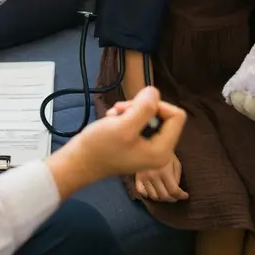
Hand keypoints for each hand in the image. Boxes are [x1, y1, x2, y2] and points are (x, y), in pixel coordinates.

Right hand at [45, 87, 186, 198]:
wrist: (78, 162)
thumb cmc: (100, 147)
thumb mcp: (124, 125)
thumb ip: (144, 108)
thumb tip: (155, 92)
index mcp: (162, 150)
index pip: (177, 116)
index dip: (158, 105)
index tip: (136, 106)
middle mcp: (159, 150)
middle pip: (163, 114)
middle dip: (141, 107)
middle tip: (121, 111)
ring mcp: (148, 147)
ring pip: (149, 115)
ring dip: (131, 110)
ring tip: (114, 115)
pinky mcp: (137, 143)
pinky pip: (139, 121)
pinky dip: (126, 116)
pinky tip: (112, 120)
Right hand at [134, 155, 187, 202]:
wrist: (150, 144)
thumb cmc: (166, 154)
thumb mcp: (176, 163)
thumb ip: (177, 177)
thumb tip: (176, 190)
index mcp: (164, 171)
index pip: (173, 190)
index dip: (181, 195)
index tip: (185, 196)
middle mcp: (153, 176)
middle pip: (164, 195)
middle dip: (172, 198)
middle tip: (176, 197)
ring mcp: (143, 177)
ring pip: (153, 196)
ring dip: (161, 198)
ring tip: (166, 195)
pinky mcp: (137, 177)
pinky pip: (141, 192)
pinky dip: (148, 194)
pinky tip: (153, 191)